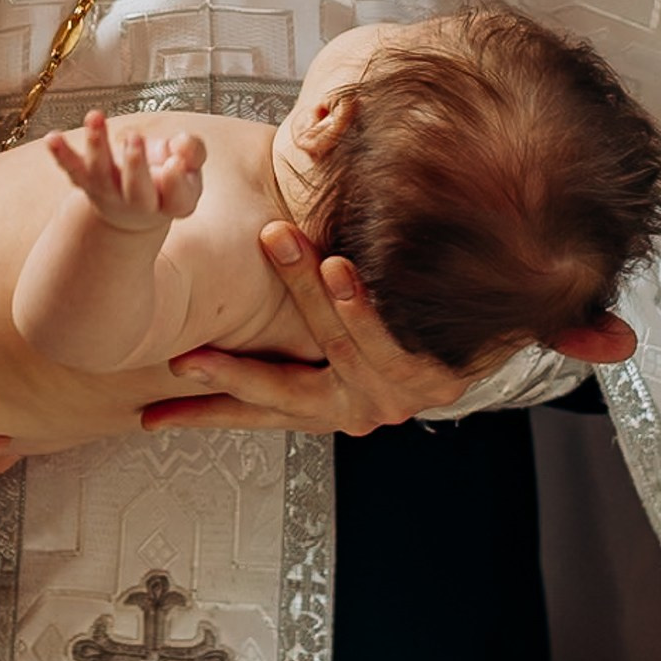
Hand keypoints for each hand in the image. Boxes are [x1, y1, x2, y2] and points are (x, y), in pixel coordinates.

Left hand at [45, 109, 202, 233]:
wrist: (134, 210)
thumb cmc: (168, 181)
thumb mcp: (191, 168)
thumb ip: (193, 152)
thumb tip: (180, 145)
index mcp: (173, 203)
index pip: (178, 198)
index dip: (176, 183)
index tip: (174, 164)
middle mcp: (139, 204)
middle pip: (137, 190)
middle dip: (135, 164)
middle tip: (134, 138)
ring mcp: (110, 194)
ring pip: (102, 175)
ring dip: (97, 146)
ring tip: (95, 117)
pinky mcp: (88, 183)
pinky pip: (73, 170)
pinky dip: (62, 155)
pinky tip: (52, 137)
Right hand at [140, 222, 472, 436]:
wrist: (507, 322)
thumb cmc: (412, 331)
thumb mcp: (343, 337)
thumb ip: (295, 325)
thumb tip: (220, 312)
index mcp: (328, 404)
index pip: (255, 412)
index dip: (204, 415)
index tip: (153, 415)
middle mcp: (356, 409)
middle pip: (285, 392)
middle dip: (234, 376)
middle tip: (189, 360)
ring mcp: (395, 395)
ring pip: (337, 348)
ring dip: (304, 295)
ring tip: (278, 245)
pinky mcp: (434, 376)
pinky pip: (391, 343)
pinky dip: (361, 310)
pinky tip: (340, 275)